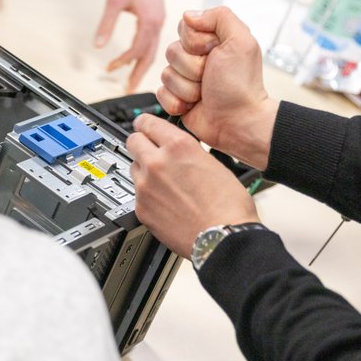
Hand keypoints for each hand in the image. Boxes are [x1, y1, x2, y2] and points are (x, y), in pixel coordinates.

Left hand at [95, 0, 166, 91]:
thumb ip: (106, 24)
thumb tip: (98, 45)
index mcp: (149, 21)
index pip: (137, 50)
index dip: (123, 61)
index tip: (110, 68)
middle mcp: (158, 24)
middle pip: (150, 56)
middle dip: (138, 74)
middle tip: (128, 90)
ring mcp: (160, 23)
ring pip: (153, 51)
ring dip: (142, 67)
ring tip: (132, 80)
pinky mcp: (158, 20)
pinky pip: (154, 43)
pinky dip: (146, 55)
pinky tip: (138, 60)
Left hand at [127, 113, 258, 258]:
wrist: (222, 238)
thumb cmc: (228, 205)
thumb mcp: (213, 162)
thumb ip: (188, 151)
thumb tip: (177, 150)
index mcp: (178, 146)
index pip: (146, 122)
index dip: (145, 123)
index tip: (143, 125)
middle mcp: (157, 163)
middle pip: (133, 141)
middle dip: (141, 143)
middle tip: (149, 150)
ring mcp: (145, 187)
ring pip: (134, 167)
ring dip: (145, 170)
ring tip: (164, 183)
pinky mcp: (141, 209)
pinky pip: (137, 194)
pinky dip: (148, 195)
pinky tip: (166, 203)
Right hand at [158, 6, 278, 169]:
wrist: (238, 122)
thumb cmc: (242, 86)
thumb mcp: (241, 42)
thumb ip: (219, 17)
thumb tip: (189, 15)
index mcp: (212, 40)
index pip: (184, 28)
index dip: (196, 42)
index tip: (214, 52)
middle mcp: (197, 57)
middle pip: (172, 51)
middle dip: (192, 68)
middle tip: (211, 77)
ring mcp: (185, 78)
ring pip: (166, 74)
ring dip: (187, 88)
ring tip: (205, 93)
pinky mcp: (176, 98)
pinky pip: (160, 94)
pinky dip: (177, 102)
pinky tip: (194, 105)